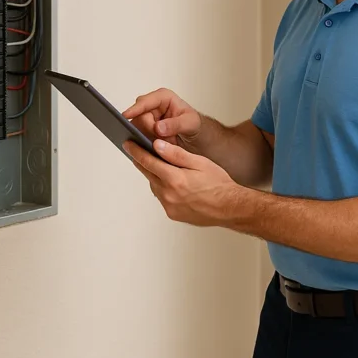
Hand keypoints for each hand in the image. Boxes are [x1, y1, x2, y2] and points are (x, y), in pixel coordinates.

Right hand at [122, 88, 201, 148]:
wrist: (196, 136)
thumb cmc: (194, 125)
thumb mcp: (190, 123)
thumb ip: (175, 124)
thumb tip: (158, 127)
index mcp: (163, 98)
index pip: (145, 102)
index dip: (135, 109)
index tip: (126, 115)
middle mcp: (152, 106)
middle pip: (139, 117)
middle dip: (149, 130)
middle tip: (164, 137)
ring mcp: (147, 118)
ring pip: (137, 128)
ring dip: (149, 137)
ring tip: (165, 140)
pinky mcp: (145, 130)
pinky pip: (138, 136)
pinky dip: (146, 142)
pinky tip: (156, 146)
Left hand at [123, 138, 245, 226]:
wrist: (229, 208)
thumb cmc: (218, 184)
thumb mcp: (200, 163)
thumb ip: (176, 154)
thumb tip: (158, 145)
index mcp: (175, 179)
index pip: (148, 161)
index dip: (136, 150)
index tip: (128, 143)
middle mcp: (168, 194)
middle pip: (148, 173)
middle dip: (141, 161)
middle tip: (136, 150)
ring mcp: (169, 206)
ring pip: (154, 186)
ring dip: (154, 175)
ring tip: (160, 166)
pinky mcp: (172, 214)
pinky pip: (162, 197)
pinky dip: (163, 188)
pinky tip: (172, 183)